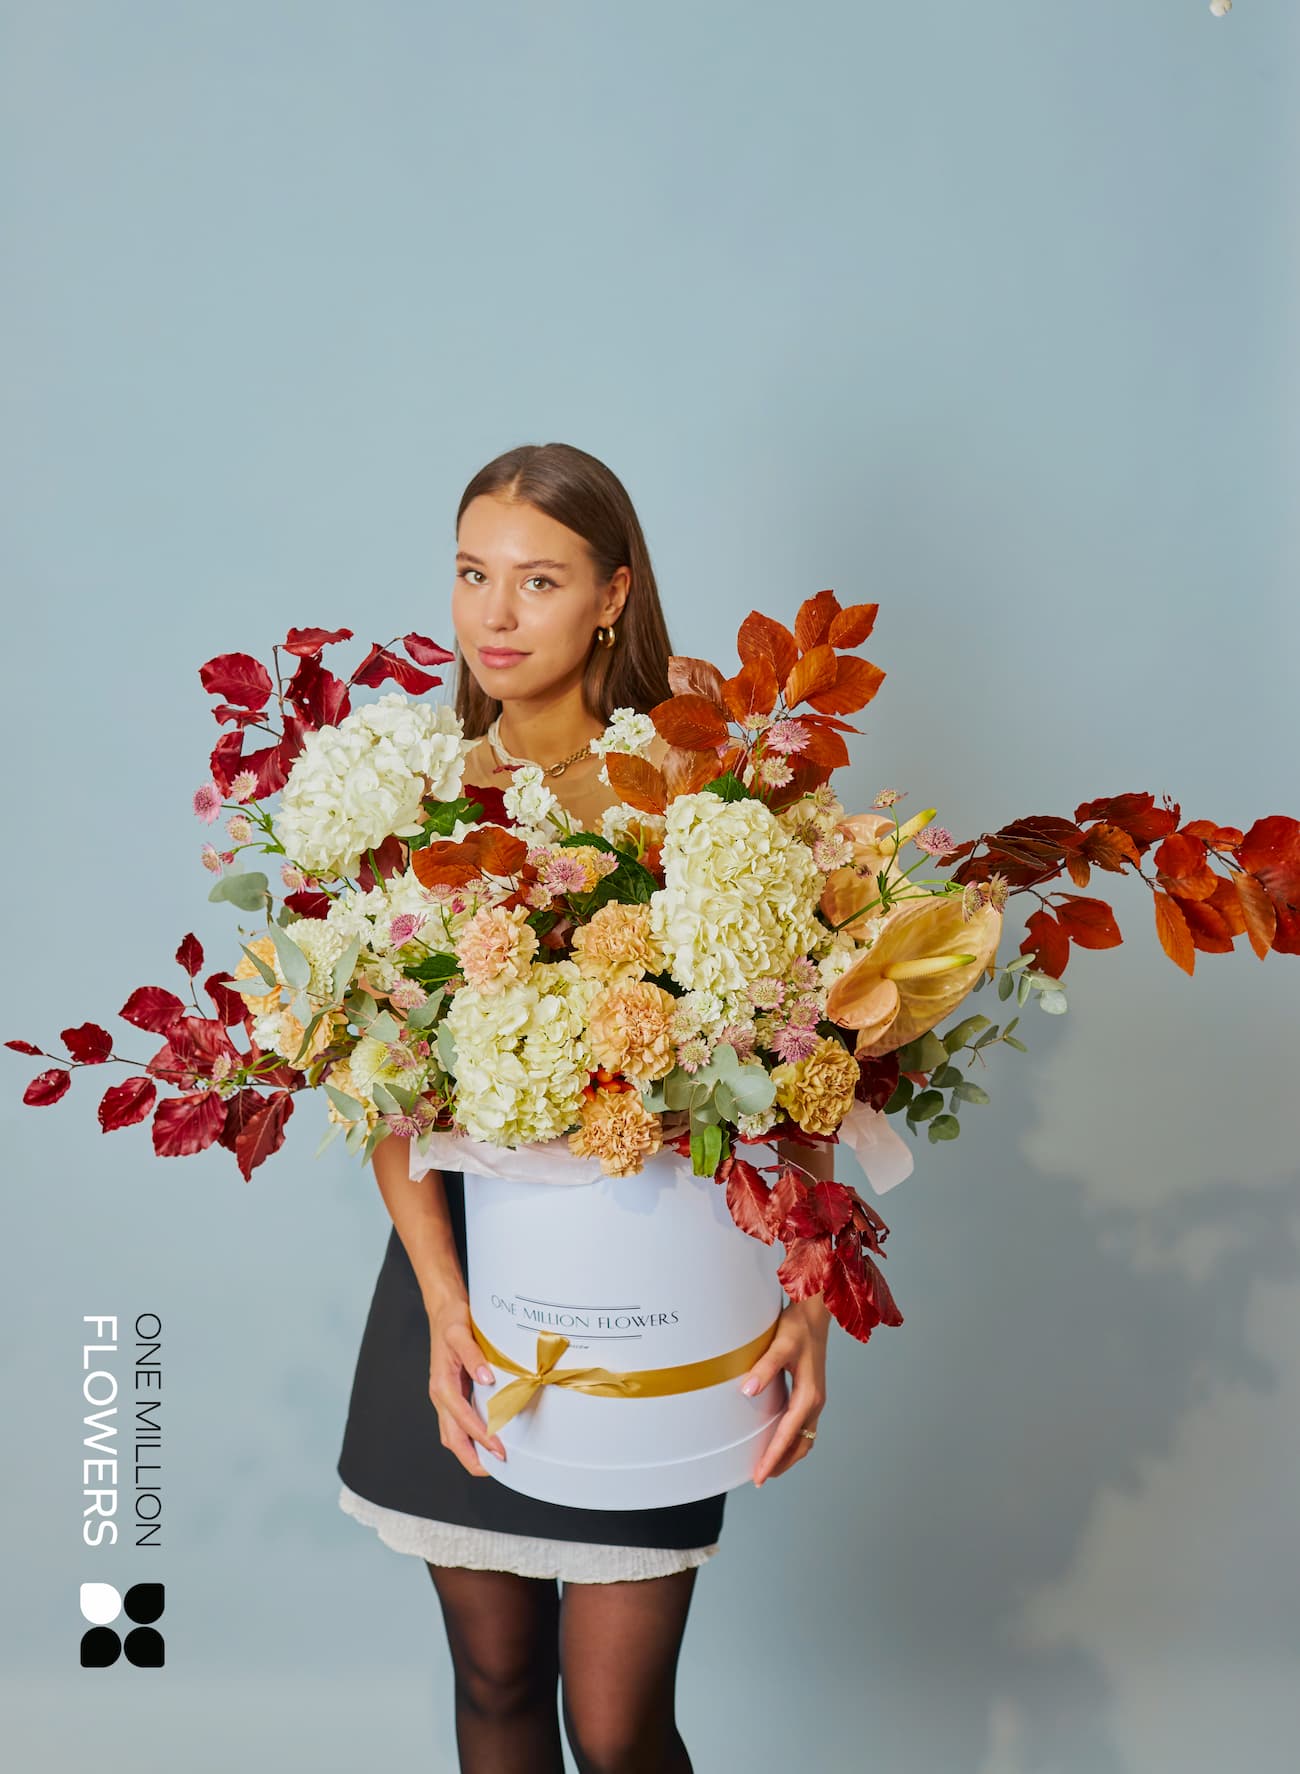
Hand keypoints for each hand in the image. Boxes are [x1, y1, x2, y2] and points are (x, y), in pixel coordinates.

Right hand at [427, 1295, 507, 1476]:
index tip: (499, 1449)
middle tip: (496, 1467)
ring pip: (452, 1434)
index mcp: (442, 1384)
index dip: (481, 1437)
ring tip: (492, 1462)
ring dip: (469, 1450)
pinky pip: (457, 1422)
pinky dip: (469, 1436)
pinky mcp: (451, 1393)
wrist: (443, 1310)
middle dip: (472, 1457)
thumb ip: (473, 1356)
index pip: (462, 1419)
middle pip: (452, 1438)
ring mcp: (444, 1396)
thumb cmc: (452, 1320)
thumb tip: (486, 1378)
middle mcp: (440, 1395)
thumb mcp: (461, 1333)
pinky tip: (485, 1439)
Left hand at [741, 1295, 830, 1485]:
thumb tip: (747, 1391)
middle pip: (800, 1445)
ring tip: (768, 1466)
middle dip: (781, 1463)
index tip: (760, 1476)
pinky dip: (791, 1440)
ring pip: (804, 1438)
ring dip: (788, 1454)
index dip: (773, 1458)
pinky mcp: (811, 1393)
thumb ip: (764, 1368)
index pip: (788, 1435)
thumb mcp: (780, 1345)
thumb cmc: (798, 1327)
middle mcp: (815, 1402)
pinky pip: (803, 1427)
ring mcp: (815, 1399)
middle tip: (760, 1477)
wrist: (814, 1313)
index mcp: (809, 1396)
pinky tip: (778, 1439)